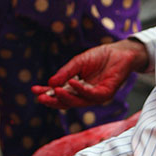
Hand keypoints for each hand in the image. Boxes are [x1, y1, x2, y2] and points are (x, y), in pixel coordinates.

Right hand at [31, 38, 147, 109]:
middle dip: (53, 101)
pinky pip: (91, 95)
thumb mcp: (78, 62)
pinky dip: (81, 90)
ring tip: (55, 90)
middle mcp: (85, 96)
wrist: (120, 52)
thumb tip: (50, 83)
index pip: (60, 95)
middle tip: (41, 98)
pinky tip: (72, 83)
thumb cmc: (100, 57)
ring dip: (65, 97)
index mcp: (77, 89)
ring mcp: (95, 97)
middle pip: (67, 102)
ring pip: (78, 102)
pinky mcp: (106, 94)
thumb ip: (65, 72)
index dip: (47, 94)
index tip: (35, 91)